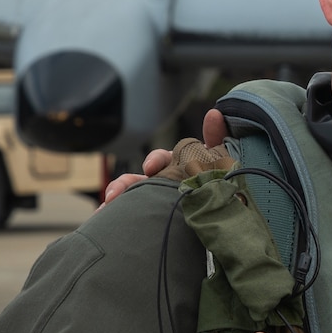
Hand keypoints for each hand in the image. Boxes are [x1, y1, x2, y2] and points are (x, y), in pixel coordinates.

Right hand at [101, 109, 226, 203]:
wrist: (227, 214)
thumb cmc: (222, 179)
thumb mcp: (223, 158)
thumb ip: (219, 137)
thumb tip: (214, 114)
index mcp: (178, 165)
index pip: (162, 159)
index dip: (155, 161)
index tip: (150, 168)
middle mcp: (163, 180)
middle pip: (139, 178)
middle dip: (127, 183)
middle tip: (116, 193)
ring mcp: (156, 198)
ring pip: (132, 195)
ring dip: (117, 198)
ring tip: (106, 207)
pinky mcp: (153, 215)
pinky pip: (131, 212)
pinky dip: (115, 213)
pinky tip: (104, 218)